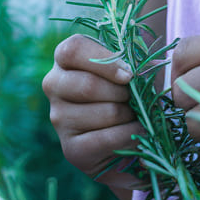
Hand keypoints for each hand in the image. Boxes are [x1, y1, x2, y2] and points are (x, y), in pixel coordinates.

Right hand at [43, 34, 143, 190]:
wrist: (129, 143)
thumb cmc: (131, 98)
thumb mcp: (135, 75)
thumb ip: (139, 66)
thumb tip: (145, 68)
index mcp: (66, 62)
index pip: (72, 50)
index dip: (104, 61)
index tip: (128, 75)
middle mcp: (54, 86)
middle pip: (87, 85)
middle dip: (122, 94)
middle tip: (132, 100)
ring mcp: (58, 118)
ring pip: (104, 112)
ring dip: (129, 116)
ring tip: (132, 118)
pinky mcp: (71, 149)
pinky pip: (108, 139)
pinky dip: (131, 136)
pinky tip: (135, 135)